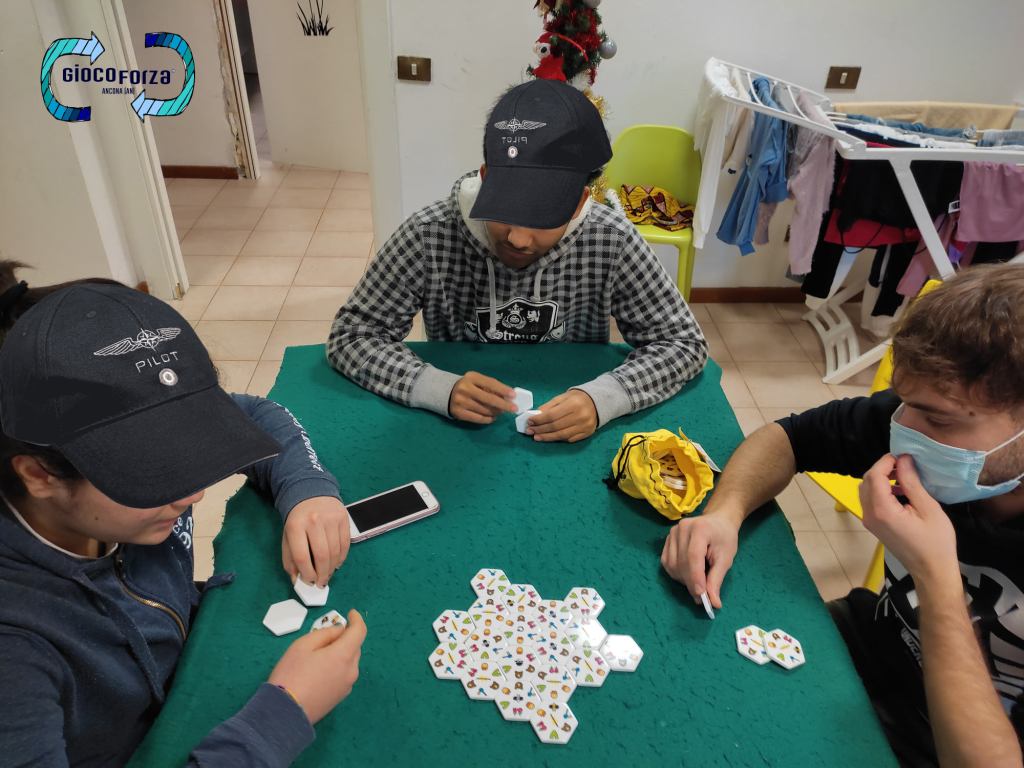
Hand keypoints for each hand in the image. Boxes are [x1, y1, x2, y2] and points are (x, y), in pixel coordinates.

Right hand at [268, 609, 366, 723]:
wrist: (284, 713)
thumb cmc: (291, 674)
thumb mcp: (303, 645)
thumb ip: (325, 633)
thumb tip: (340, 630)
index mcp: (344, 655)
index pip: (359, 632)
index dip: (356, 619)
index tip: (350, 613)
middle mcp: (351, 671)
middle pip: (354, 647)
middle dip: (345, 638)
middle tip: (325, 636)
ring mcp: (347, 686)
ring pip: (349, 662)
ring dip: (341, 653)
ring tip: (318, 656)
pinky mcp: (340, 698)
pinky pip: (343, 675)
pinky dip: (337, 667)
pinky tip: (319, 672)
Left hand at [282, 496, 350, 586]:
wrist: (311, 492)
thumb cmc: (298, 519)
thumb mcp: (288, 537)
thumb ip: (290, 559)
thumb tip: (297, 580)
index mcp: (295, 526)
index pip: (302, 556)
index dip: (307, 573)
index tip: (309, 581)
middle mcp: (314, 521)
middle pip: (322, 555)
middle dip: (322, 574)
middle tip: (321, 583)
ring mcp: (331, 519)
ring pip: (336, 552)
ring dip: (332, 568)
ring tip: (328, 574)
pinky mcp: (344, 518)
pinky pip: (346, 544)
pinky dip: (342, 558)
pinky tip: (336, 563)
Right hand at [449, 371, 516, 423]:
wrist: (445, 392)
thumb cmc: (467, 386)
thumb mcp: (476, 381)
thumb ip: (490, 387)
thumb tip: (508, 397)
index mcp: (471, 377)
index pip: (490, 383)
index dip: (503, 390)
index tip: (513, 395)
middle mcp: (465, 389)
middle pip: (488, 399)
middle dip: (503, 404)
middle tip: (513, 409)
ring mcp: (461, 402)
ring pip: (485, 410)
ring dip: (496, 412)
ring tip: (501, 412)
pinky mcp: (459, 413)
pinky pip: (478, 418)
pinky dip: (488, 419)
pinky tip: (493, 417)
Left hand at [527, 390, 597, 442]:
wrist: (597, 402)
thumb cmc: (577, 398)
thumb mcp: (563, 397)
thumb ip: (549, 406)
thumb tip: (535, 415)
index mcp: (573, 404)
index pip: (552, 415)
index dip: (539, 420)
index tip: (529, 421)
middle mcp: (580, 416)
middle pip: (555, 426)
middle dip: (540, 429)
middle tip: (529, 431)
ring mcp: (585, 426)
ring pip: (562, 435)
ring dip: (547, 437)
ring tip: (536, 437)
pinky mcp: (587, 433)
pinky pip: (570, 439)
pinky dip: (558, 439)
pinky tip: (550, 437)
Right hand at [660, 512, 739, 608]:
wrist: (717, 521)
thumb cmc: (724, 538)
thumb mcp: (726, 558)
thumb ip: (717, 580)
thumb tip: (714, 603)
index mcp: (700, 529)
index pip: (693, 556)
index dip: (695, 577)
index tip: (701, 596)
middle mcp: (682, 529)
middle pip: (681, 563)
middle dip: (691, 583)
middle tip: (702, 598)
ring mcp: (672, 533)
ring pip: (672, 565)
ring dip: (683, 580)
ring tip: (697, 582)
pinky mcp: (667, 538)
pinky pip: (666, 562)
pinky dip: (676, 573)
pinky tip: (687, 574)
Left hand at [859, 454, 958, 582]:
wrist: (932, 571)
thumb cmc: (936, 542)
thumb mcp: (928, 508)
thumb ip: (911, 482)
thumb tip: (903, 459)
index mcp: (882, 510)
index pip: (874, 475)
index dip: (886, 462)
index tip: (904, 456)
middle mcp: (869, 515)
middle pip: (867, 481)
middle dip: (883, 469)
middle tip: (904, 465)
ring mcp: (869, 521)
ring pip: (866, 490)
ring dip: (881, 479)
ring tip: (904, 477)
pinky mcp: (874, 525)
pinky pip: (871, 501)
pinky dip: (881, 491)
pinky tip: (901, 492)